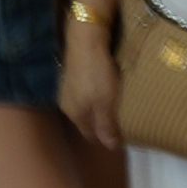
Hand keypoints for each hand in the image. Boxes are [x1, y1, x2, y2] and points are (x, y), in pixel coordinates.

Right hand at [59, 25, 122, 153]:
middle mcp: (67, 102)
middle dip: (99, 124)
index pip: (89, 133)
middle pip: (85, 120)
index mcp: (75, 113)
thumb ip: (105, 124)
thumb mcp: (104, 102)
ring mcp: (68, 87)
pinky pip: (85, 91)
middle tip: (119, 125)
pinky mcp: (73, 73)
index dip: (102, 137)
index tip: (117, 139)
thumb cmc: (97, 74)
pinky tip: (104, 90)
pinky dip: (95, 95)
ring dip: (97, 109)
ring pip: (84, 105)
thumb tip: (110, 147)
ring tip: (114, 108)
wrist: (86, 41)